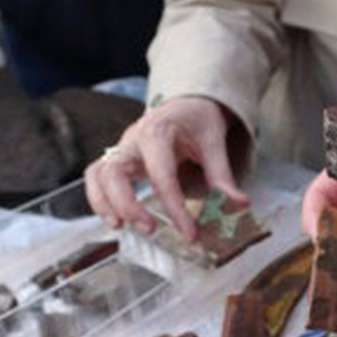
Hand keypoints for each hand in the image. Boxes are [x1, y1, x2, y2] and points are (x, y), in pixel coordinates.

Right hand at [85, 97, 247, 239]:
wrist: (186, 103)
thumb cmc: (197, 120)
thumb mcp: (213, 141)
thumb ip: (222, 175)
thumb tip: (239, 205)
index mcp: (158, 131)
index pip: (162, 174)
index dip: (174, 207)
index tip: (189, 232)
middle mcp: (132, 139)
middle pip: (114, 172)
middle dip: (128, 204)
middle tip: (150, 229)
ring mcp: (122, 148)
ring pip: (98, 175)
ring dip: (105, 204)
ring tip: (123, 228)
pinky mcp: (118, 158)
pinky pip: (96, 177)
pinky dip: (98, 199)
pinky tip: (115, 219)